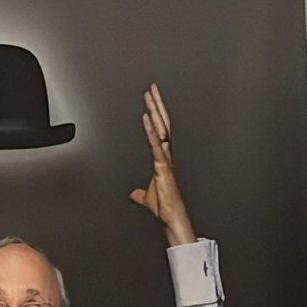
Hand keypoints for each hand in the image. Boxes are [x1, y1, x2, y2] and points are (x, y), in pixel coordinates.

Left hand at [130, 81, 191, 246]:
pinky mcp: (163, 166)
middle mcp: (166, 156)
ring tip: (149, 96)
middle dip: (157, 105)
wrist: (172, 218)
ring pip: (161, 130)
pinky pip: (156, 145)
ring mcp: (165, 160)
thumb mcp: (147, 197)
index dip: (157, 114)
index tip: (151, 100)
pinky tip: (146, 118)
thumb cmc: (165, 208)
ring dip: (155, 112)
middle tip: (152, 88)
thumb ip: (140, 194)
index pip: (160, 130)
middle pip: (163, 124)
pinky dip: (151, 131)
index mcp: (163, 159)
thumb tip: (134, 194)